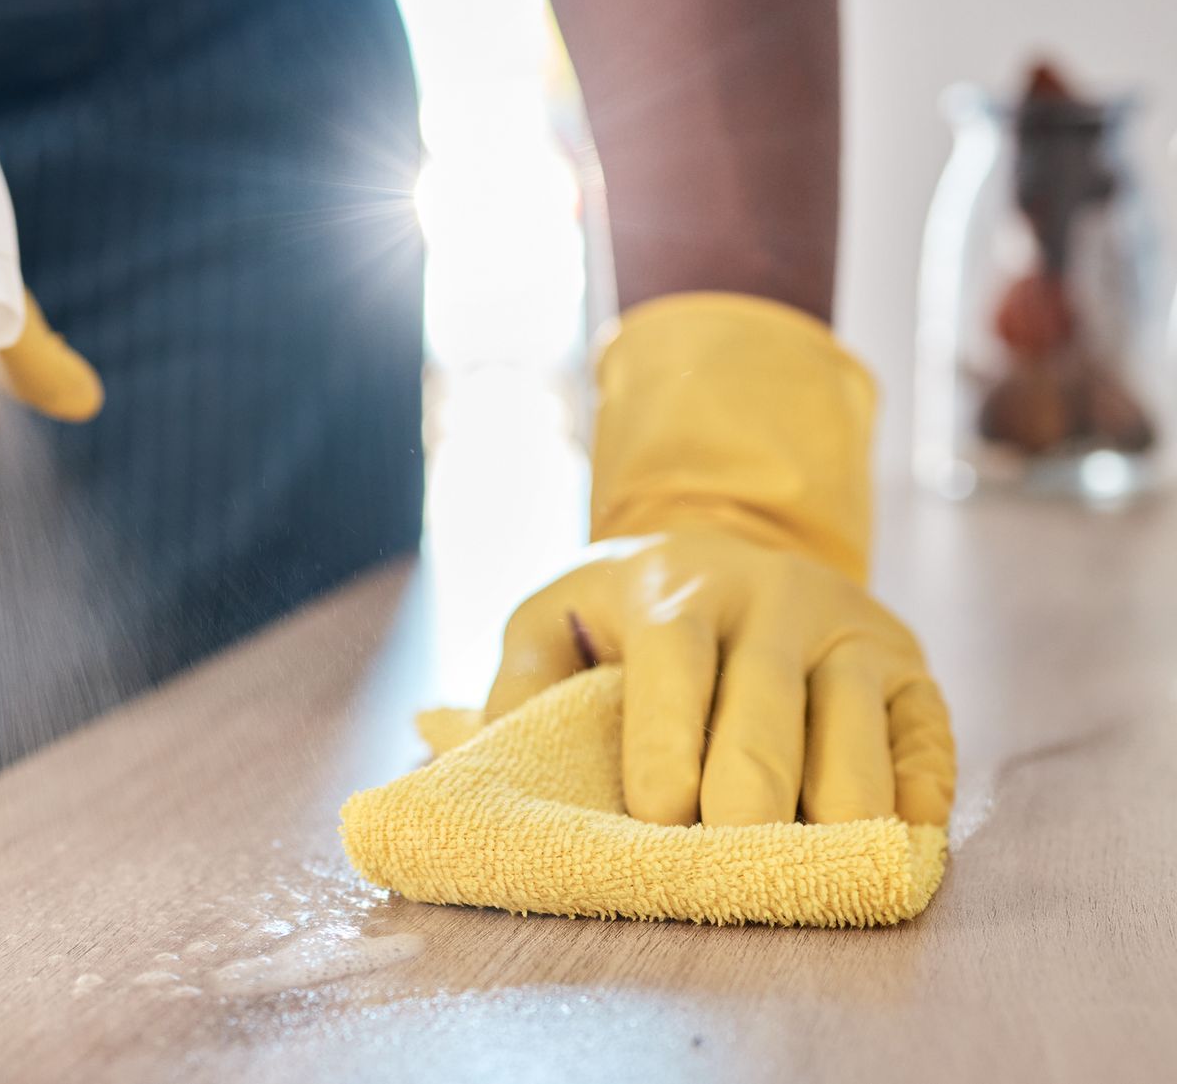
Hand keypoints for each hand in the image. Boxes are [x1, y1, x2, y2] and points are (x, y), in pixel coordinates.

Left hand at [485, 529, 954, 826]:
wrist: (730, 541)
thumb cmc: (625, 611)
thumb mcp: (554, 615)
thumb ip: (518, 681)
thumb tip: (477, 758)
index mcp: (676, 588)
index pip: (674, 659)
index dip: (667, 737)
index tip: (656, 813)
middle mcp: (772, 598)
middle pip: (768, 698)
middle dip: (752, 780)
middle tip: (734, 851)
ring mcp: (849, 628)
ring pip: (856, 717)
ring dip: (842, 796)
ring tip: (821, 865)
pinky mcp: (909, 666)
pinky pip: (927, 729)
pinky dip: (920, 786)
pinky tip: (904, 835)